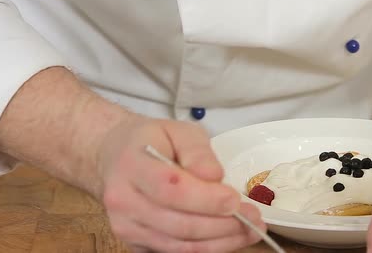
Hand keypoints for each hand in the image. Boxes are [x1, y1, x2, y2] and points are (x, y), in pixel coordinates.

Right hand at [94, 115, 264, 252]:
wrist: (116, 157)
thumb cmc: (154, 141)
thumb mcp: (179, 131)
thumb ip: (198, 151)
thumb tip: (215, 176)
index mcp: (132, 165)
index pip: (171, 189)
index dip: (206, 199)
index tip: (235, 199)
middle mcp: (123, 200)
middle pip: (179, 223)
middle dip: (223, 225)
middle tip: (254, 218)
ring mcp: (126, 227)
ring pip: (180, 245)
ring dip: (221, 242)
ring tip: (250, 230)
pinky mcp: (134, 244)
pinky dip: (207, 249)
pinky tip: (229, 238)